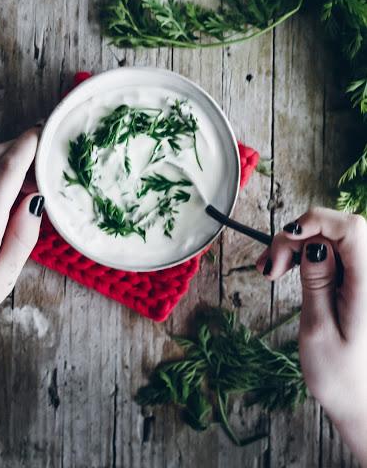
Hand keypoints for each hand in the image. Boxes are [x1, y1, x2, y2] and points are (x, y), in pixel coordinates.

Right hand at [256, 207, 366, 465]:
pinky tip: (286, 269)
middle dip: (298, 237)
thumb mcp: (318, 330)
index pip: (352, 228)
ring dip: (298, 246)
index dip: (317, 221)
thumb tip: (313, 242)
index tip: (286, 238)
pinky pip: (333, 254)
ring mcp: (365, 279)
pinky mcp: (357, 283)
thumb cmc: (341, 378)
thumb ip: (317, 281)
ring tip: (270, 269)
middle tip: (269, 267)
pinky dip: (307, 255)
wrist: (363, 405)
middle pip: (338, 229)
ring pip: (332, 239)